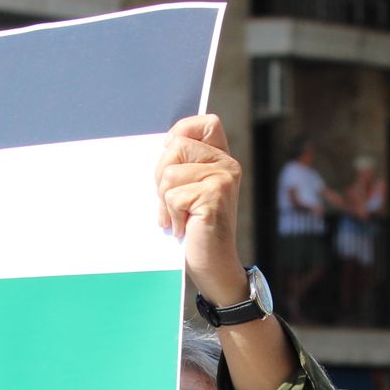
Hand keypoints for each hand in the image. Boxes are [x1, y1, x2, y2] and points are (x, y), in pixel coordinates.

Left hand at [155, 115, 246, 307]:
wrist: (214, 266)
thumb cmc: (195, 230)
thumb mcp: (188, 190)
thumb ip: (182, 165)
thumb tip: (161, 145)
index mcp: (222, 159)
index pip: (205, 123)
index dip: (182, 132)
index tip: (171, 156)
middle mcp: (228, 165)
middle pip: (175, 147)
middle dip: (161, 176)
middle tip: (171, 202)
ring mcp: (224, 180)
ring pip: (170, 173)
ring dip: (164, 201)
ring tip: (177, 217)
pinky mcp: (215, 197)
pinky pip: (173, 196)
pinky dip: (171, 216)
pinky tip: (183, 228)